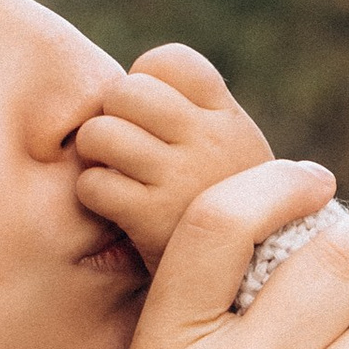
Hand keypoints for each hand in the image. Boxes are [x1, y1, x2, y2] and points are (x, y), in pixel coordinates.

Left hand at [74, 45, 273, 269]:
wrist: (254, 286)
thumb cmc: (231, 215)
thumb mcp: (237, 157)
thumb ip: (197, 115)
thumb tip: (134, 84)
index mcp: (229, 119)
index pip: (169, 61)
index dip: (147, 80)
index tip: (153, 117)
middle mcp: (208, 141)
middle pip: (126, 91)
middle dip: (113, 116)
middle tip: (125, 148)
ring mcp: (181, 178)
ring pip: (101, 132)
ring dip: (97, 155)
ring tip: (117, 175)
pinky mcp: (152, 219)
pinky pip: (94, 183)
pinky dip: (94, 195)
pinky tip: (115, 209)